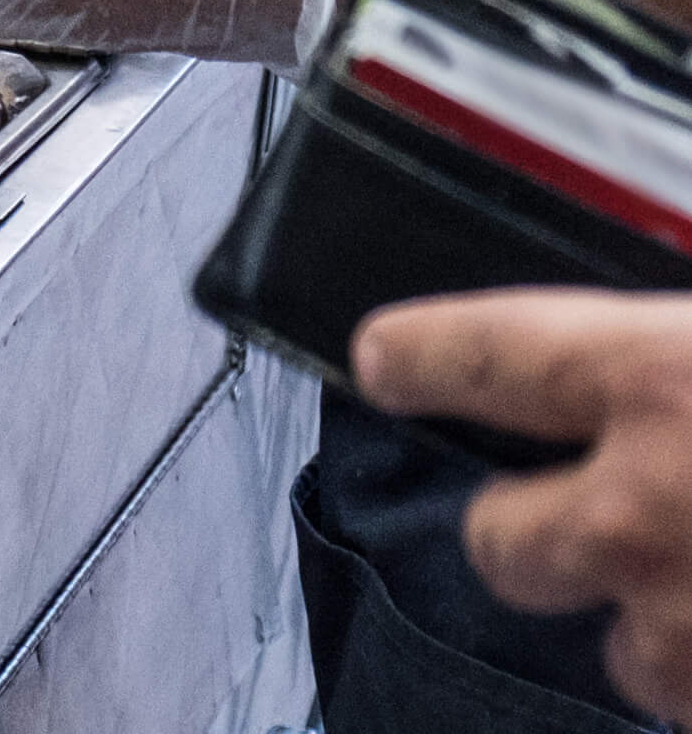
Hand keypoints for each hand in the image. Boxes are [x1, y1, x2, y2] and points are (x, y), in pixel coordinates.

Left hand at [354, 289, 691, 722]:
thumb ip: (675, 348)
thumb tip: (645, 353)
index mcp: (665, 379)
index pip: (480, 355)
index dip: (421, 359)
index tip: (386, 360)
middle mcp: (645, 509)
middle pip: (498, 536)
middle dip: (535, 527)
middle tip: (616, 505)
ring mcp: (687, 625)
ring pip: (611, 645)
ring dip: (650, 619)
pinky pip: (687, 698)